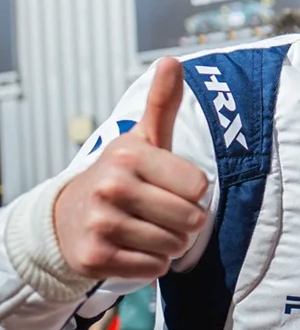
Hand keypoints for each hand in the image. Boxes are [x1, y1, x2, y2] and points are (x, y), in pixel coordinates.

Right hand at [53, 58, 209, 280]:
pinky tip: (131, 248)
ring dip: (169, 244)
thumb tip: (172, 60)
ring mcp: (101, 223)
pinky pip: (155, 268)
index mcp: (129, 154)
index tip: (167, 185)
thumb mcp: (144, 139)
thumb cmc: (121, 176)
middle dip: (184, 221)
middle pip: (192, 220)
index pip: (200, 186)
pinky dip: (151, 263)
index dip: (191, 191)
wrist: (69, 217)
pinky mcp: (95, 258)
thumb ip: (162, 103)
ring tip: (144, 229)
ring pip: (175, 246)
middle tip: (157, 212)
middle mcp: (112, 186)